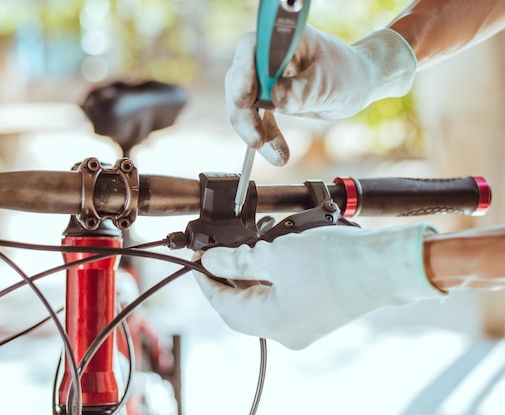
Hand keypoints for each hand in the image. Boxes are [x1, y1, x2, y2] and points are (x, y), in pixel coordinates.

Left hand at [194, 223, 443, 349]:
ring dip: (247, 278)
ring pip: (261, 303)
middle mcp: (286, 332)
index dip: (205, 281)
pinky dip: (268, 282)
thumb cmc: (335, 260)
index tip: (196, 260)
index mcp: (272, 322)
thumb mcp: (275, 254)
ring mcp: (303, 326)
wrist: (387, 265)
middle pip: (240, 308)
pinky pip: (281, 302)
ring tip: (241, 250)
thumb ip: (237, 259)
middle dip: (225, 281)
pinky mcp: (317, 315)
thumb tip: (211, 260)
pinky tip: (266, 258)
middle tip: (215, 256)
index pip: (223, 304)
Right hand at [225, 24, 416, 165]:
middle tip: (257, 140)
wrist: (358, 83)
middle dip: (244, 113)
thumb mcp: (330, 83)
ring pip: (242, 102)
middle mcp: (268, 52)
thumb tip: (276, 100)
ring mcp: (264, 74)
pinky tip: (277, 154)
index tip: (245, 100)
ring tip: (276, 156)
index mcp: (284, 37)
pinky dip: (264, 136)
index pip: (251, 49)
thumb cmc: (348, 73)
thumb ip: (304, 90)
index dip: (243, 73)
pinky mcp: (266, 94)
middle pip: (239, 79)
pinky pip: (255, 117)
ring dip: (253, 131)